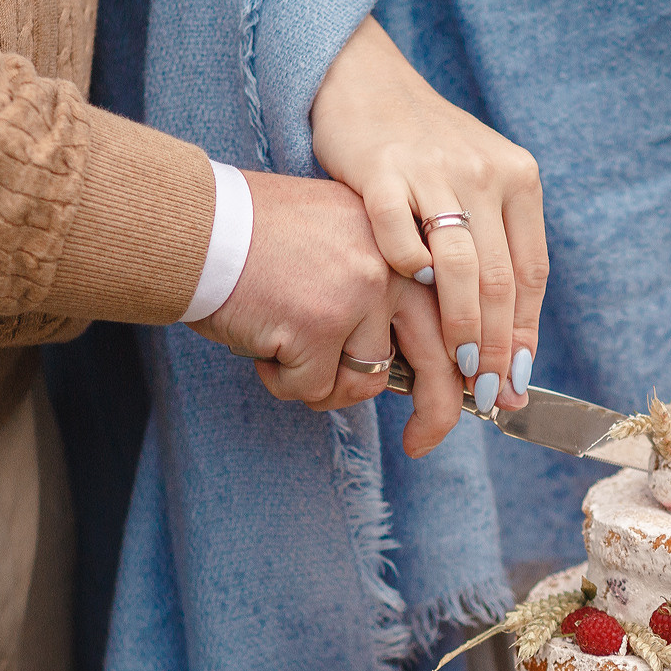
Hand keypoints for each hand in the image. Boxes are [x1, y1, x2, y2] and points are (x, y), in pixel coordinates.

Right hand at [186, 170, 462, 454]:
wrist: (197, 225)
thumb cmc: (259, 239)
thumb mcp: (344, 242)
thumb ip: (383, 291)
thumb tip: (415, 364)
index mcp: (404, 244)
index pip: (455, 317)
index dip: (466, 368)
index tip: (472, 399)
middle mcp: (392, 266)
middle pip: (437, 361)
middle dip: (437, 414)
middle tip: (421, 445)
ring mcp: (358, 296)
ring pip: (362, 383)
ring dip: (320, 382)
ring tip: (284, 343)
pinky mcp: (319, 328)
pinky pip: (313, 389)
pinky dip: (282, 381)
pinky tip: (262, 344)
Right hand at [311, 15, 547, 413]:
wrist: (364, 82)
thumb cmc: (424, 149)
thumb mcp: (477, 184)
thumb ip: (495, 248)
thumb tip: (510, 336)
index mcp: (517, 179)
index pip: (530, 274)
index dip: (522, 334)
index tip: (514, 379)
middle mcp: (484, 173)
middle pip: (500, 280)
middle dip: (494, 347)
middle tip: (486, 393)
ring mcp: (433, 170)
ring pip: (459, 268)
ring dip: (460, 326)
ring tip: (456, 368)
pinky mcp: (382, 170)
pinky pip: (398, 235)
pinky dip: (406, 273)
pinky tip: (405, 299)